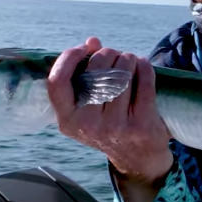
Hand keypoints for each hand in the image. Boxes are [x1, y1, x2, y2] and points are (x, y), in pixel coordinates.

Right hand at [46, 37, 173, 201]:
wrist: (138, 159)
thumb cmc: (109, 124)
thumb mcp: (87, 109)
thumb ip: (84, 76)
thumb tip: (92, 42)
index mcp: (68, 120)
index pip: (57, 82)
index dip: (69, 58)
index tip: (83, 49)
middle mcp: (88, 125)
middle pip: (95, 72)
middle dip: (107, 54)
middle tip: (114, 54)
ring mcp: (115, 126)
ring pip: (121, 74)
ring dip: (127, 59)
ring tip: (129, 61)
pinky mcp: (141, 125)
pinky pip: (144, 82)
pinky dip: (144, 67)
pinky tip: (142, 65)